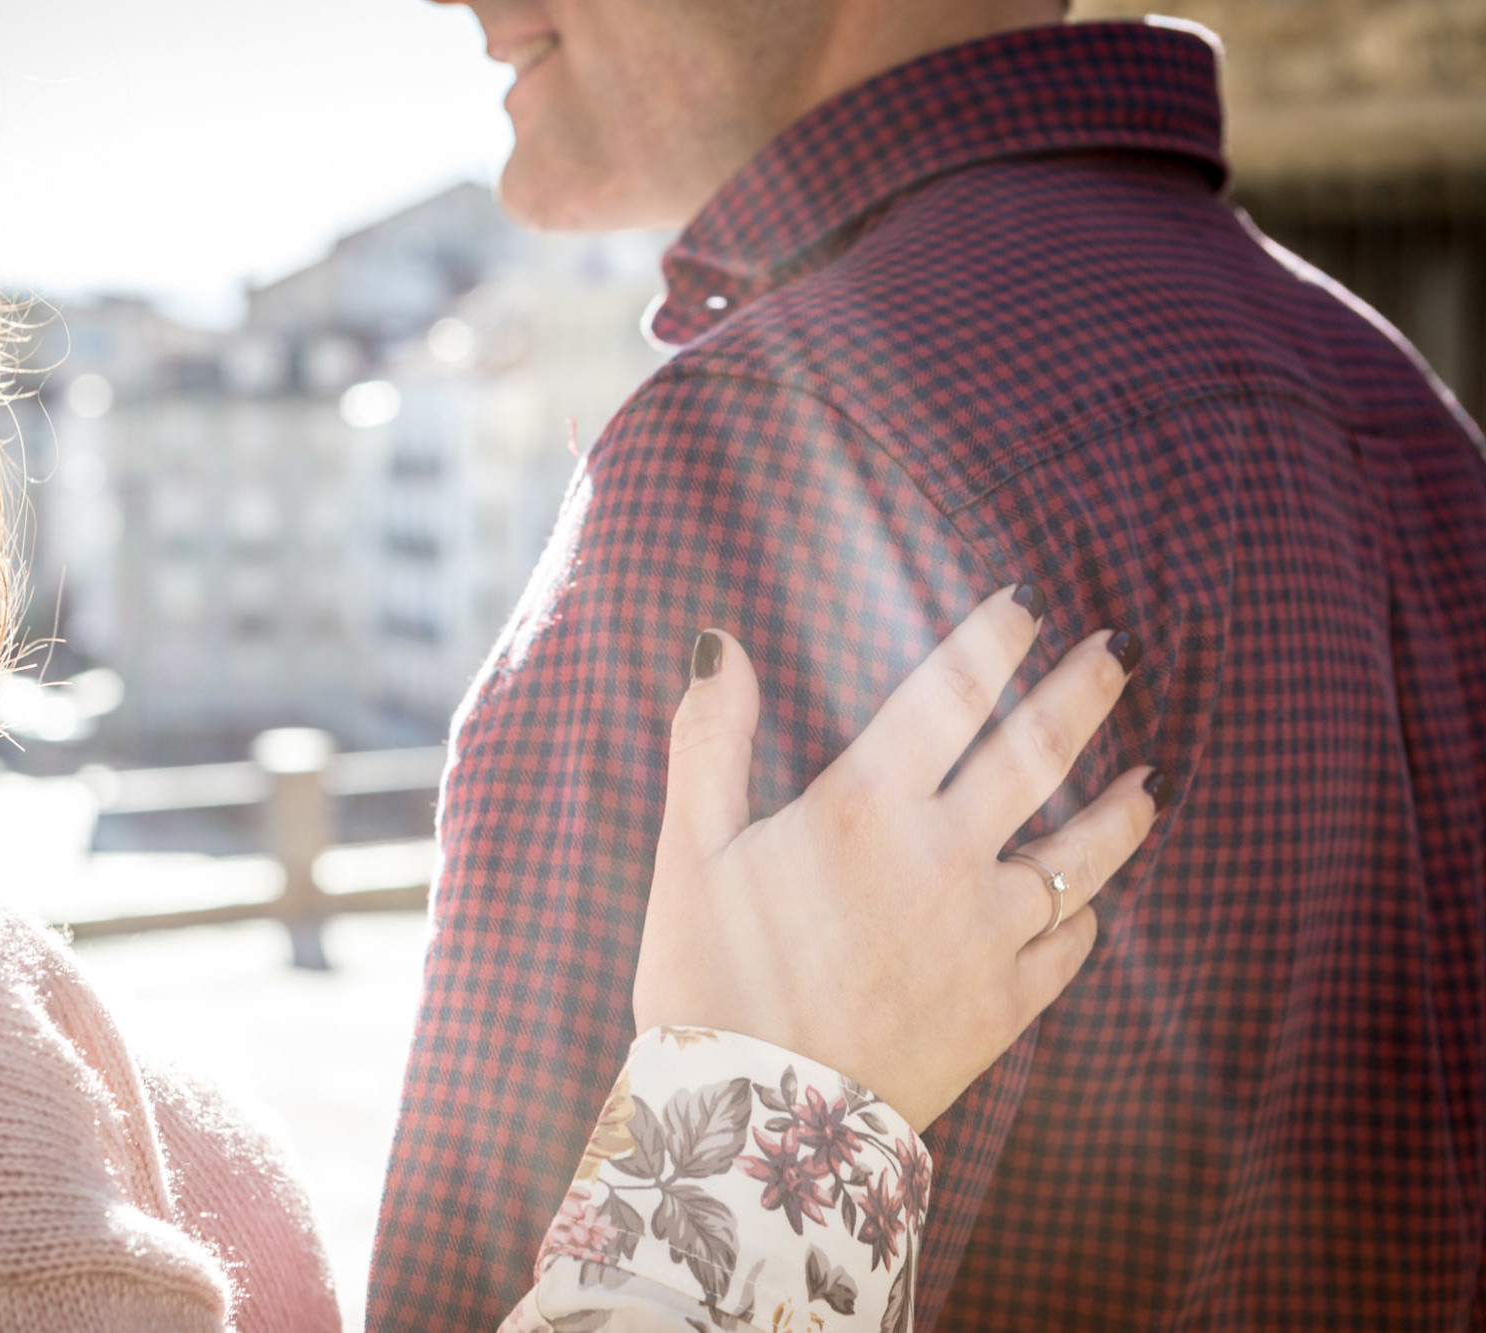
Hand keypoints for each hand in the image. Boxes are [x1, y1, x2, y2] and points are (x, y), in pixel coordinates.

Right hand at [633, 586, 1166, 1131]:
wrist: (753, 1128)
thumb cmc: (707, 980)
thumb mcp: (687, 851)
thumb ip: (709, 738)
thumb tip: (717, 642)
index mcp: (864, 807)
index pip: (951, 693)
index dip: (995, 638)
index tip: (1027, 602)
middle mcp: (945, 857)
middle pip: (1038, 753)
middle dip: (1083, 692)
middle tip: (1116, 652)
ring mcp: (987, 935)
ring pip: (1082, 853)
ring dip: (1120, 807)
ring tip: (1149, 777)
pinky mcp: (1006, 1007)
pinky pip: (1070, 946)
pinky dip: (1086, 916)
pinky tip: (1092, 902)